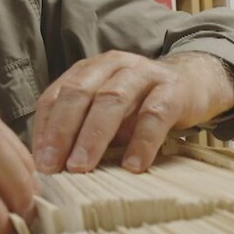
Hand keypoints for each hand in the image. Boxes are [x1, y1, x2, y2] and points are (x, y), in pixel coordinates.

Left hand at [33, 51, 233, 174]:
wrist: (194, 83)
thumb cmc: (140, 105)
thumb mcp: (106, 113)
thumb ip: (81, 130)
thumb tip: (50, 168)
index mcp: (89, 70)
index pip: (56, 94)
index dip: (45, 128)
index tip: (39, 162)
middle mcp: (112, 65)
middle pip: (79, 93)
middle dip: (62, 131)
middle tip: (53, 167)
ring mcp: (144, 74)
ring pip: (112, 99)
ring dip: (93, 136)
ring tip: (81, 167)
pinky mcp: (174, 90)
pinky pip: (155, 114)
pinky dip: (142, 142)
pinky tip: (133, 166)